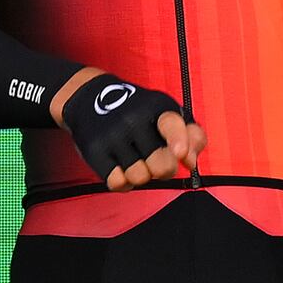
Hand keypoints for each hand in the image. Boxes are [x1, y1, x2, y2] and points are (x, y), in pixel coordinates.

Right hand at [49, 69, 202, 192]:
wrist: (92, 99)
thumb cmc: (139, 113)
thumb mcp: (166, 113)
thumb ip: (190, 136)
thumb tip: (190, 162)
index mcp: (157, 107)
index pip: (171, 125)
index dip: (179, 141)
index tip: (180, 154)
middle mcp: (133, 119)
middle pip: (161, 166)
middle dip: (164, 170)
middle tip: (156, 160)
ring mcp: (112, 135)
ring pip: (140, 178)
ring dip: (142, 176)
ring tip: (136, 160)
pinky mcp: (94, 150)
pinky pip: (118, 183)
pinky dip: (123, 181)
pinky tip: (121, 167)